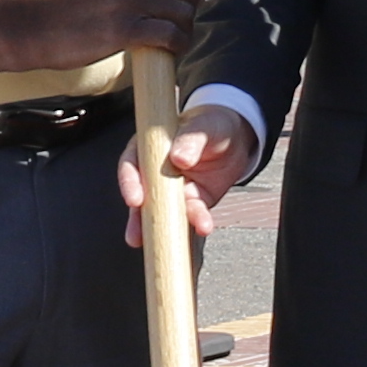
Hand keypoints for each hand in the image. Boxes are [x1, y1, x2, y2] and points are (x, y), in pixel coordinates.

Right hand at [22, 0, 206, 58]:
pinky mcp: (124, 28)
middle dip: (188, 8)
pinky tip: (166, 51)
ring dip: (183, 32)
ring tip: (169, 41)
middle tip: (172, 23)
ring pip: (184, 13)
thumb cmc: (78, 7)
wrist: (38, 29)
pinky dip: (176, 46)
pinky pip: (172, 35)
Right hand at [125, 106, 256, 232]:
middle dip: (138, 218)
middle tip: (136, 235)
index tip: (135, 199)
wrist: (236, 136)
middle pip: (143, 196)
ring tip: (167, 242)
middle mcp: (156, 172)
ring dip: (165, 228)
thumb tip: (179, 158)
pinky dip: (197, 222)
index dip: (130, 183)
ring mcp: (174, 190)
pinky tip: (202, 227)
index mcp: (149, 148)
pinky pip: (192, 214)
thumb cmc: (211, 124)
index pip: (131, 165)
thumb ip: (190, 139)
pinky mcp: (194, 201)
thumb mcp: (203, 126)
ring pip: (165, 211)